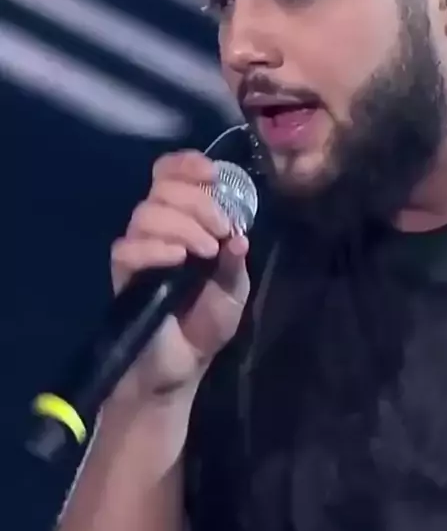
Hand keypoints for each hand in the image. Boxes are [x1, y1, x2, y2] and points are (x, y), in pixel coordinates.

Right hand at [110, 151, 249, 401]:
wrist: (181, 365)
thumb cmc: (206, 324)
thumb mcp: (233, 290)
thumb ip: (234, 263)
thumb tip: (239, 236)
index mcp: (184, 223)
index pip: (171, 176)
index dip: (187, 165)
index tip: (210, 174)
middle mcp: (157, 230)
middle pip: (162, 190)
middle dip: (197, 202)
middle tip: (220, 230)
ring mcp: (138, 252)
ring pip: (146, 214)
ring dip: (182, 225)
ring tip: (205, 252)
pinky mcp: (123, 277)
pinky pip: (127, 249)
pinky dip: (155, 248)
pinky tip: (177, 260)